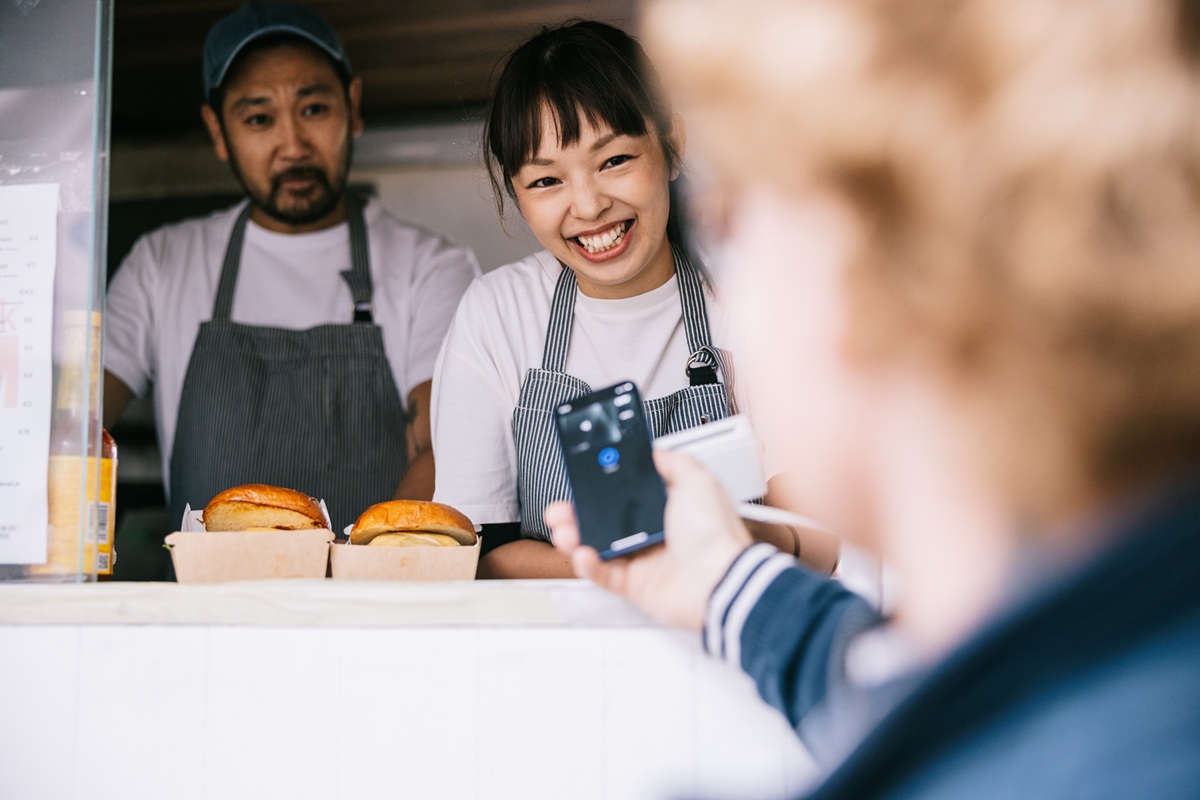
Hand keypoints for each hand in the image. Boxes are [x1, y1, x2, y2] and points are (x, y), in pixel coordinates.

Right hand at [544, 448, 751, 629]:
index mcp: (667, 505)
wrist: (719, 580)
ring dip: (576, 537)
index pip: (626, 492)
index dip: (603, 485)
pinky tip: (584, 554)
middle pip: (606, 519)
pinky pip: (604, 574)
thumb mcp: (698, 480)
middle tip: (563, 508)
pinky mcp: (636, 585)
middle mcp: (654, 531)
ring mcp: (643, 558)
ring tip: (564, 531)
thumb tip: (654, 451)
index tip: (583, 478)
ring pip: (599, 546)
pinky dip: (589, 566)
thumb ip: (674, 462)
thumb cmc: (715, 534)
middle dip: (579, 512)